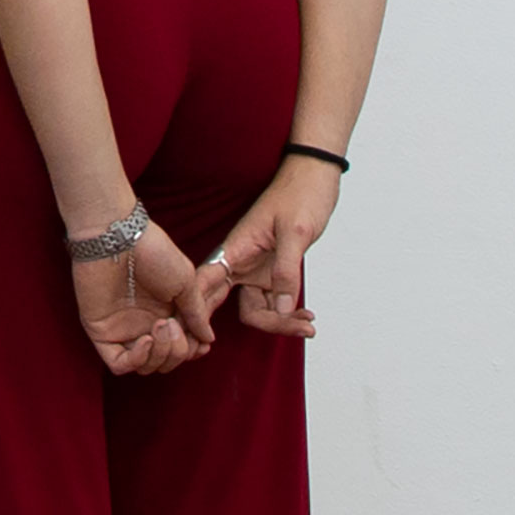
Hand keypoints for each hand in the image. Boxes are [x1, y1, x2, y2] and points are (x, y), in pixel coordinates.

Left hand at [69, 224, 217, 376]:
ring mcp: (122, 330)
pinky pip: (119, 364)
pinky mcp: (101, 332)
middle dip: (177, 351)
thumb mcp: (186, 282)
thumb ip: (196, 313)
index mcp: (164, 312)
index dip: (192, 350)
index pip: (180, 347)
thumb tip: (208, 339)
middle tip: (175, 325)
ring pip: (145, 366)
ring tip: (163, 325)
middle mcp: (143, 324)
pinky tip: (146, 339)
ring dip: (161, 354)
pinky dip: (137, 360)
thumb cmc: (153, 251)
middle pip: (165, 360)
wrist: (118, 237)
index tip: (202, 345)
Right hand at [218, 158, 337, 338]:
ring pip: (259, 309)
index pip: (204, 287)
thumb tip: (281, 309)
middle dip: (267, 323)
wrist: (315, 176)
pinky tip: (305, 314)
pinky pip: (273, 301)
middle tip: (295, 327)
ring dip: (283, 320)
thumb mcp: (295, 233)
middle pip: (240, 307)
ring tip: (309, 322)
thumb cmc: (300, 193)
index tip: (205, 339)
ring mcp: (256, 269)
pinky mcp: (272, 271)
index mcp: (234, 250)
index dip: (199, 315)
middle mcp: (240, 263)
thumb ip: (286, 272)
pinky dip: (288, 311)